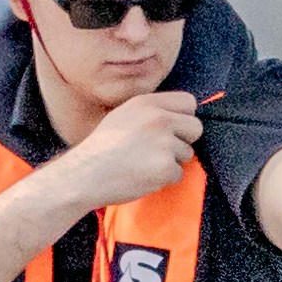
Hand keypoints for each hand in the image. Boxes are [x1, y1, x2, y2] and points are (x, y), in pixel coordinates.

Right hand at [61, 88, 202, 209]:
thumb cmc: (102, 148)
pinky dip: (164, 179)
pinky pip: (178, 174)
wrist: (85, 174)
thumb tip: (179, 117)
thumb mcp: (124, 115)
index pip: (189, 102)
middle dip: (183, 140)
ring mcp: (163, 144)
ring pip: (187, 153)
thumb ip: (151, 112)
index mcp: (147, 103)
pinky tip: (143, 175)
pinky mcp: (165, 167)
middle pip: (196, 127)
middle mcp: (158, 119)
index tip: (173, 129)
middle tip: (160, 149)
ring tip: (144, 163)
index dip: (183, 117)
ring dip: (171, 161)